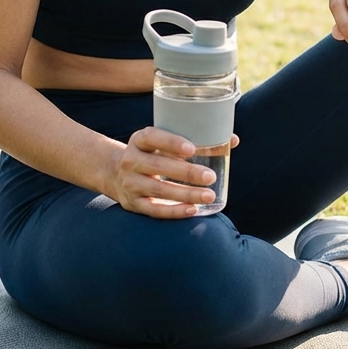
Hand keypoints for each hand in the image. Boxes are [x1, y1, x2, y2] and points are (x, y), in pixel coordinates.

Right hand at [107, 127, 238, 217]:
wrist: (114, 174)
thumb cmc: (152, 154)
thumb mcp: (162, 142)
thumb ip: (194, 139)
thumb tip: (233, 140)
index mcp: (139, 140)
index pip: (152, 137)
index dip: (171, 142)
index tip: (191, 149)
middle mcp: (131, 160)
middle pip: (158, 165)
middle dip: (186, 172)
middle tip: (210, 176)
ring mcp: (130, 183)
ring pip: (158, 190)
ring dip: (186, 194)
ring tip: (209, 195)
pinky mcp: (133, 203)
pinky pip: (154, 210)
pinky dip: (174, 211)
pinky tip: (192, 210)